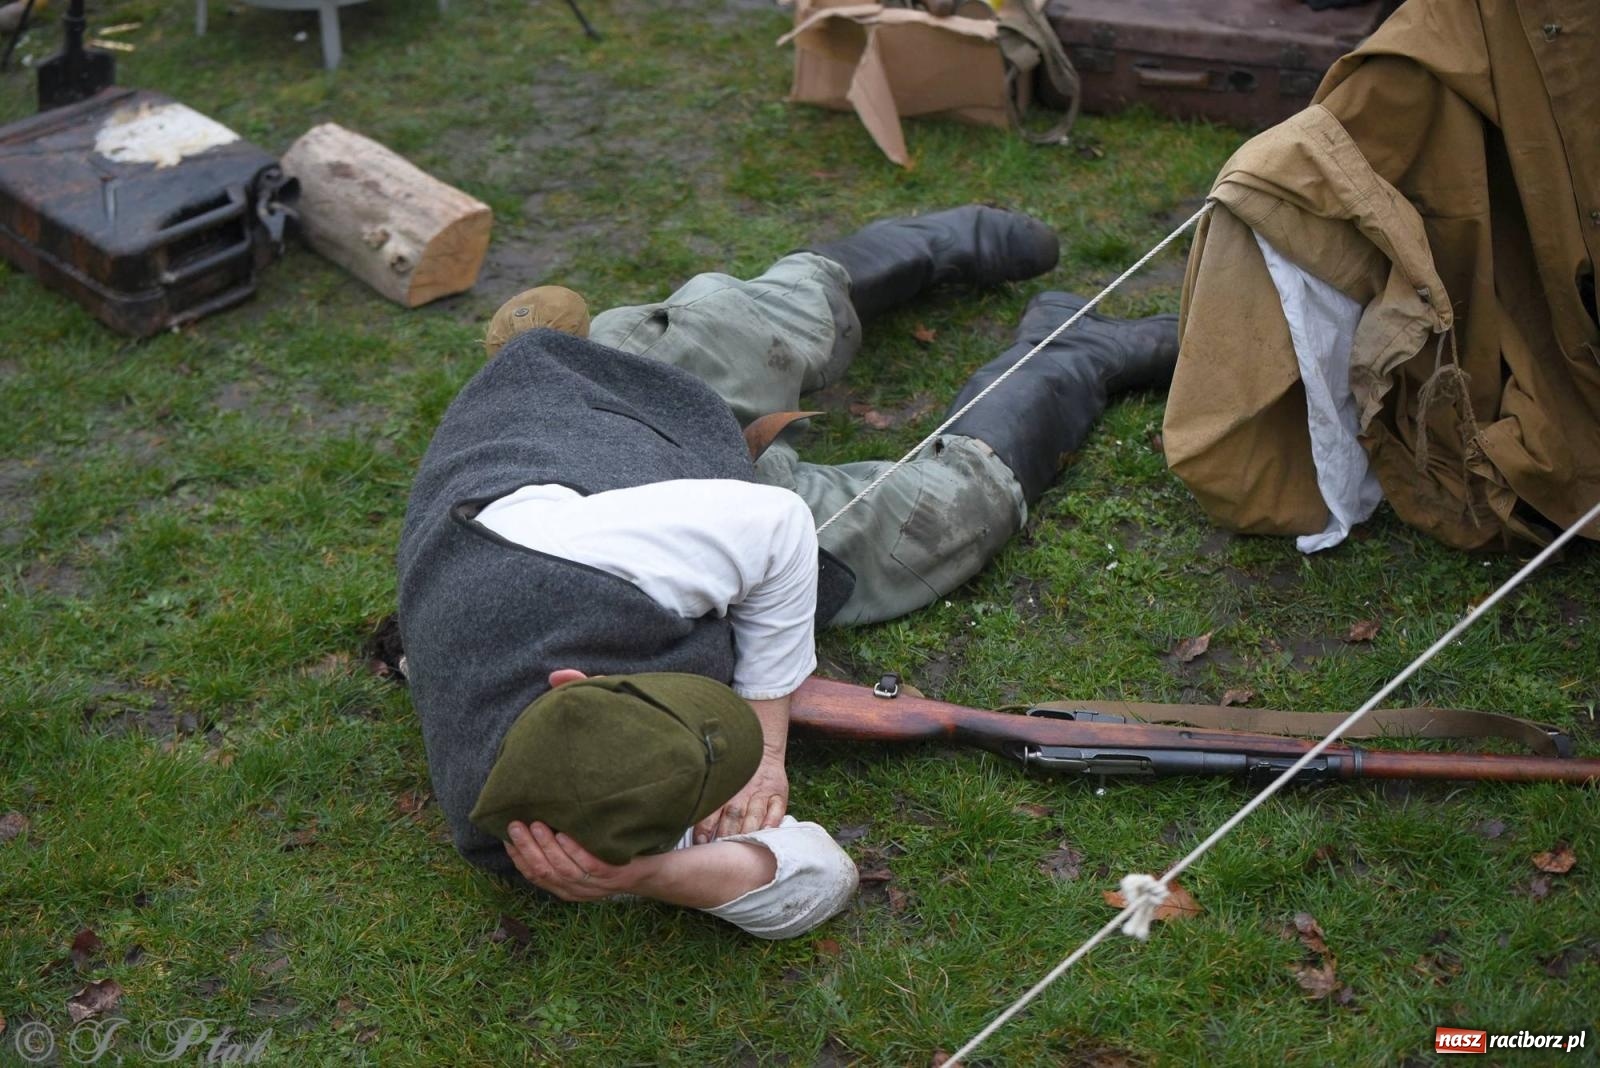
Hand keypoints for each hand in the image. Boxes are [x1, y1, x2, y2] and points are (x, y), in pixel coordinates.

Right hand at [503, 820, 647, 901]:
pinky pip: (589, 864)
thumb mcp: (582, 861)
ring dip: (546, 847)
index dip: (518, 858)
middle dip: (527, 848)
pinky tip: (565, 834)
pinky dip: (574, 850)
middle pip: (543, 871)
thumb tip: (534, 822)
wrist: (650, 874)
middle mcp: (576, 890)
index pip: (534, 875)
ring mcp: (594, 885)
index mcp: (564, 888)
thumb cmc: (611, 860)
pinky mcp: (613, 876)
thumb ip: (561, 851)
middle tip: (515, 826)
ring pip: (563, 868)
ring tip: (537, 825)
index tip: (507, 838)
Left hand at [694, 751, 787, 842]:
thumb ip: (707, 802)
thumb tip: (687, 822)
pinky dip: (771, 822)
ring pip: (753, 816)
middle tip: (719, 850)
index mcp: (722, 791)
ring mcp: (761, 795)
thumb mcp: (717, 780)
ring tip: (740, 846)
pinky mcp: (778, 796)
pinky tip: (766, 832)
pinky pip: (776, 811)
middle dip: (726, 835)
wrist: (761, 748)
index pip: (711, 813)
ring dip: (746, 832)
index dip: (705, 829)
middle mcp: (741, 794)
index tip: (700, 843)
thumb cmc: (734, 772)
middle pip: (733, 817)